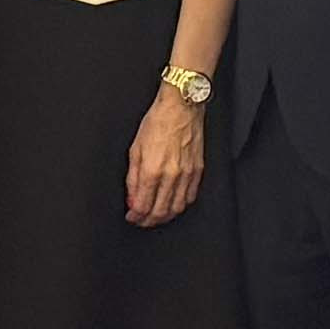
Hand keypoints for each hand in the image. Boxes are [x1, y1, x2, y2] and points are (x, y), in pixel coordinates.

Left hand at [124, 88, 205, 229]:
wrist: (181, 107)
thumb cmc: (158, 122)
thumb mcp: (135, 149)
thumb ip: (133, 178)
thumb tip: (132, 198)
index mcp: (152, 170)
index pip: (143, 206)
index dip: (135, 216)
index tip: (132, 217)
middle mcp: (171, 175)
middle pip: (160, 212)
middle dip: (148, 221)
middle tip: (141, 221)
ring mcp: (187, 174)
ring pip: (177, 208)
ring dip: (165, 216)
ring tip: (156, 216)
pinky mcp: (198, 170)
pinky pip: (191, 196)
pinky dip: (181, 205)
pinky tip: (173, 204)